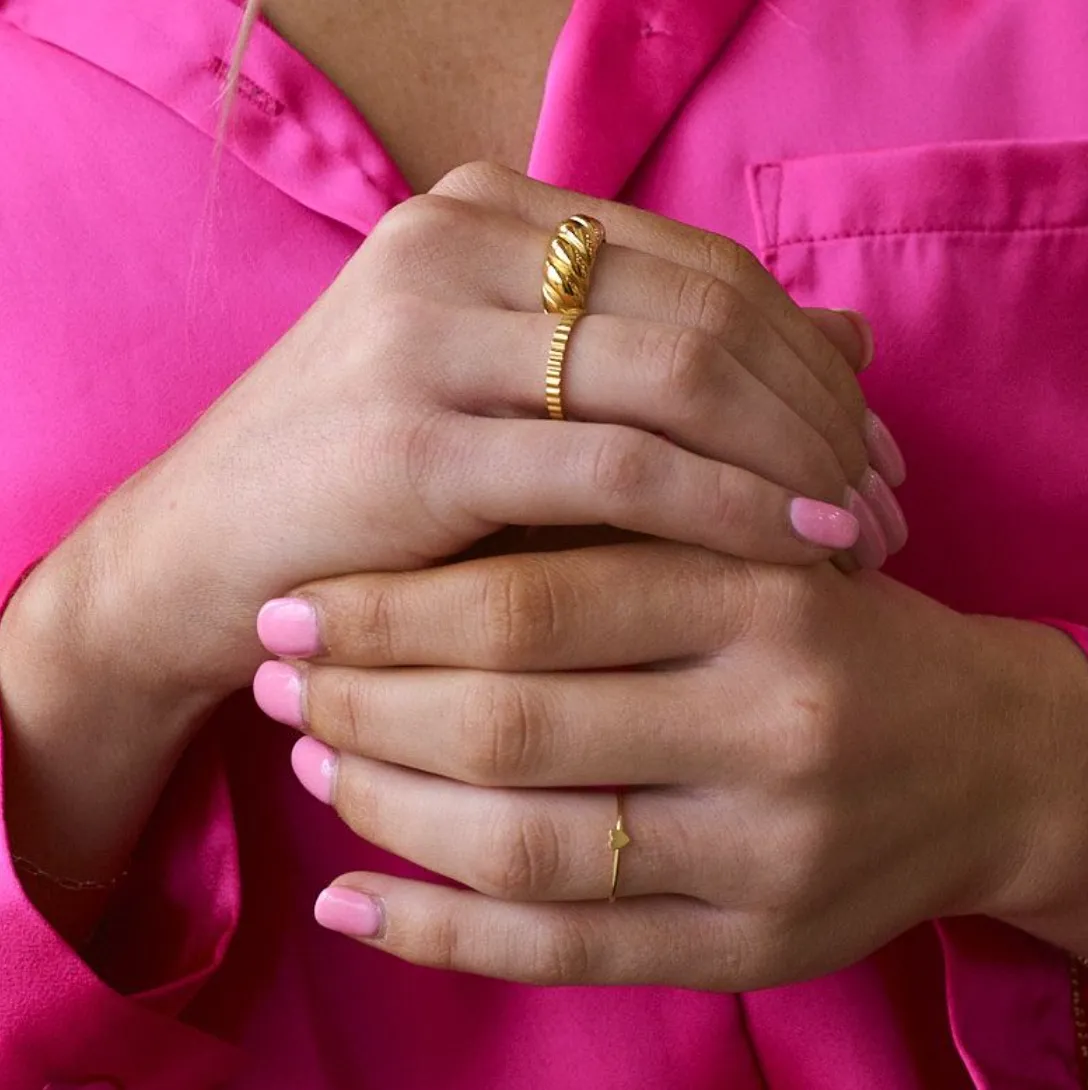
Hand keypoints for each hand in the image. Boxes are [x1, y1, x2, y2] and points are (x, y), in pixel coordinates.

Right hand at [26, 162, 899, 713]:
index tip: (871, 450)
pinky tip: (800, 554)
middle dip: (822, 412)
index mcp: (481, 217)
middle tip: (887, 501)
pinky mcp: (416, 439)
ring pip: (681, 373)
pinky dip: (732, 508)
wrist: (202, 557)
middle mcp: (455, 244)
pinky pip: (623, 466)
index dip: (808, 359)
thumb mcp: (513, 402)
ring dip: (796, 460)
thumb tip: (847, 346)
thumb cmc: (366, 487)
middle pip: (709, 307)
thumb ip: (654, 361)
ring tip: (863, 534)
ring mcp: (428, 332)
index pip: (701, 268)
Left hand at [252, 543, 1085, 986]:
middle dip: (365, 702)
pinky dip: (441, 934)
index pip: (538, 601)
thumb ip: (626, 517)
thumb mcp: (752, 545)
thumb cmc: (840, 629)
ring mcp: (765, 852)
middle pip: (512, 724)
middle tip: (280, 680)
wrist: (990, 756)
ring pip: (525, 847)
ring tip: (312, 765)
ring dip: (387, 811)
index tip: (298, 599)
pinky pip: (567, 951)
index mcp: (761, 595)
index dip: (393, 608)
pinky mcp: (756, 947)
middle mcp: (770, 725)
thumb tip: (440, 502)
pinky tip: (350, 905)